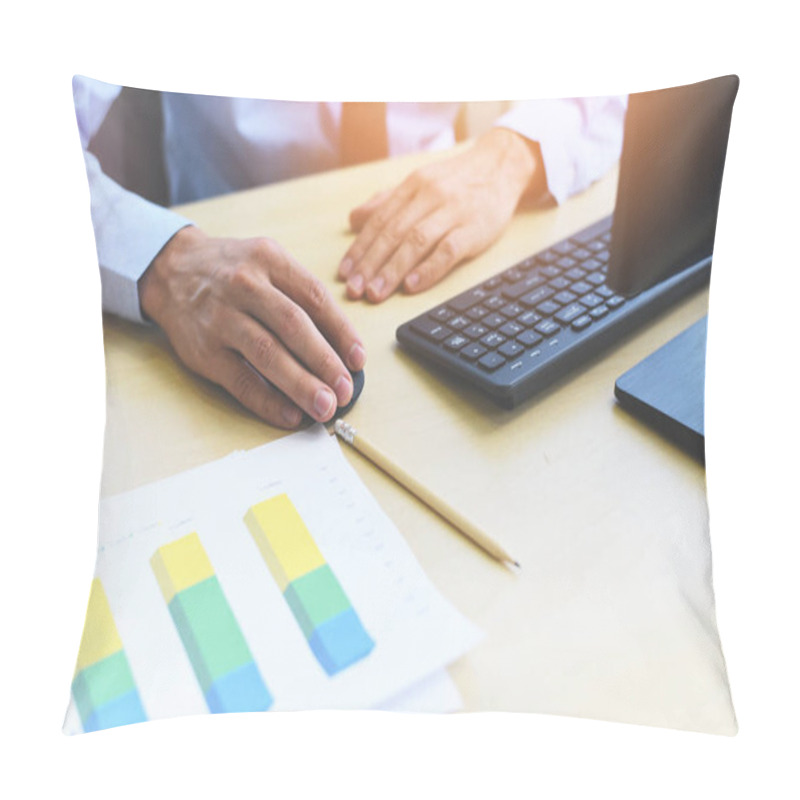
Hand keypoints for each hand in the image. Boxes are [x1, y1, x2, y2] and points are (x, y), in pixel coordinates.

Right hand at [139, 226, 365, 427]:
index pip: (315, 298)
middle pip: (293, 327)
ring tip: (324, 407)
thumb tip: (341, 346)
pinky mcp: (203, 350)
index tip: (358, 360)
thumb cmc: (232, 271)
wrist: (171, 269)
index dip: (341, 332)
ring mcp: (221, 318)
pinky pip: (240, 380)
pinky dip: (267, 401)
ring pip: (267, 354)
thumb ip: (301, 296)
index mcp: (269, 261)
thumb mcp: (268, 263)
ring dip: (300, 385)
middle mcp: (245, 286)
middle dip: (325, 362)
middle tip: (345, 390)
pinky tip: (289, 414)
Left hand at [337, 128, 543, 302]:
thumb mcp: (419, 184)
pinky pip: (448, 251)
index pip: (379, 221)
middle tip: (355, 290)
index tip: (344, 274)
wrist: (502, 166)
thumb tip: (353, 220)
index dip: (359, 249)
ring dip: (392, 270)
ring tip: (375, 292)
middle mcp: (429, 196)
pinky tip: (411, 286)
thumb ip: (386, 203)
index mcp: (412, 186)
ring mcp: (453, 212)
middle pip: (393, 233)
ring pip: (416, 242)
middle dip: (370, 264)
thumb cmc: (457, 182)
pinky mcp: (474, 229)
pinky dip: (428, 269)